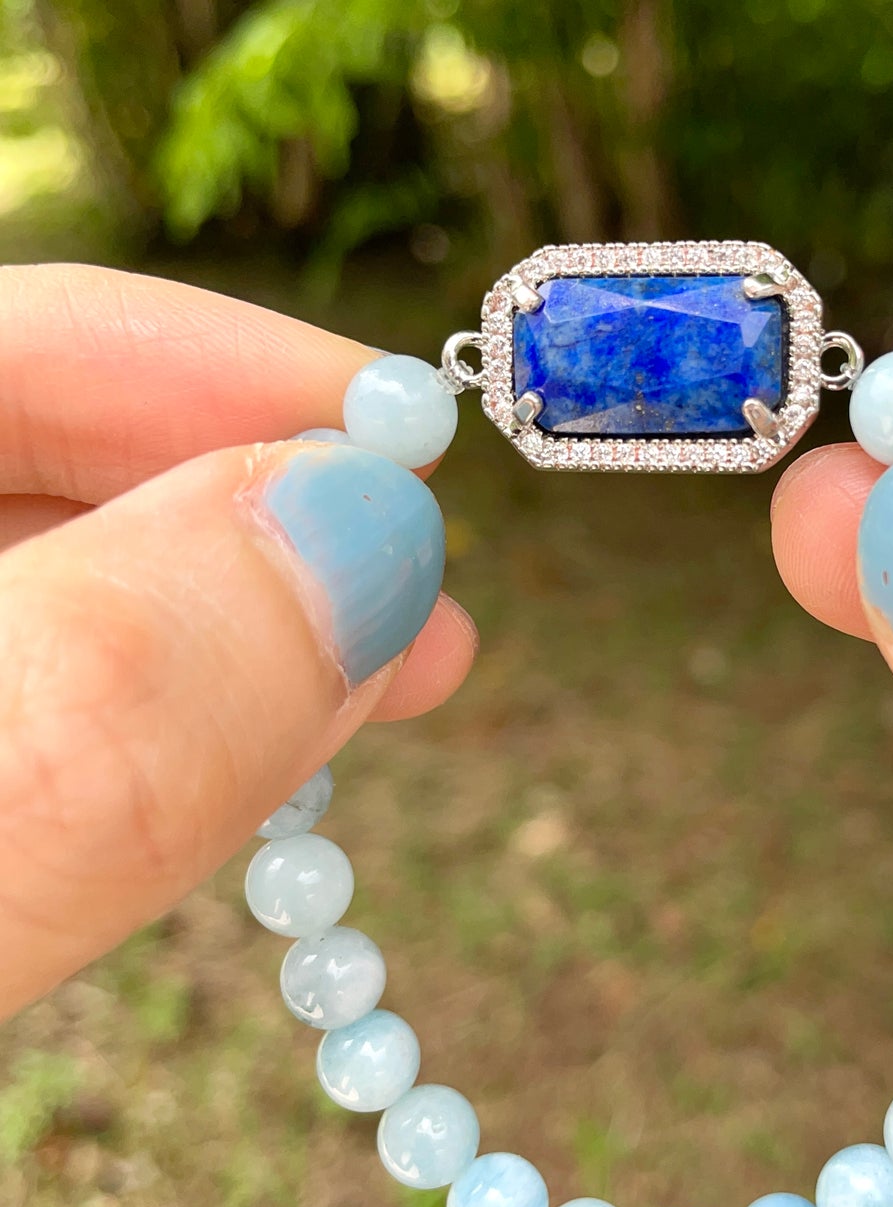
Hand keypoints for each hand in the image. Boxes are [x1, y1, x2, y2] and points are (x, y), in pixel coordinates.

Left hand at [0, 264, 473, 1014]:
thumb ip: (109, 693)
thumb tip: (360, 530)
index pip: (5, 343)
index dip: (231, 365)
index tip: (427, 438)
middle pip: (32, 462)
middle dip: (256, 512)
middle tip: (428, 598)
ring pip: (56, 596)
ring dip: (229, 628)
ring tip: (379, 680)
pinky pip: (43, 704)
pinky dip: (158, 725)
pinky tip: (245, 756)